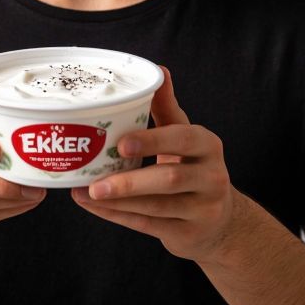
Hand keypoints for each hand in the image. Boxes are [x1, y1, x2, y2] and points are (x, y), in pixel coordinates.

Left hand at [71, 66, 238, 261]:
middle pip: (170, 178)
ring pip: (157, 207)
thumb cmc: (194, 168)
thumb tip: (158, 70)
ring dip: (118, 202)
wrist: (220, 220)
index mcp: (208, 145)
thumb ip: (168, 108)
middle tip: (94, 181)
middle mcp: (212, 177)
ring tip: (84, 194)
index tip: (122, 142)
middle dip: (130, 181)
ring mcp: (203, 209)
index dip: (153, 140)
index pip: (184, 139)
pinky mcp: (189, 234)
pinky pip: (149, 225)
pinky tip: (95, 207)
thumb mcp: (187, 137)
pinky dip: (118, 216)